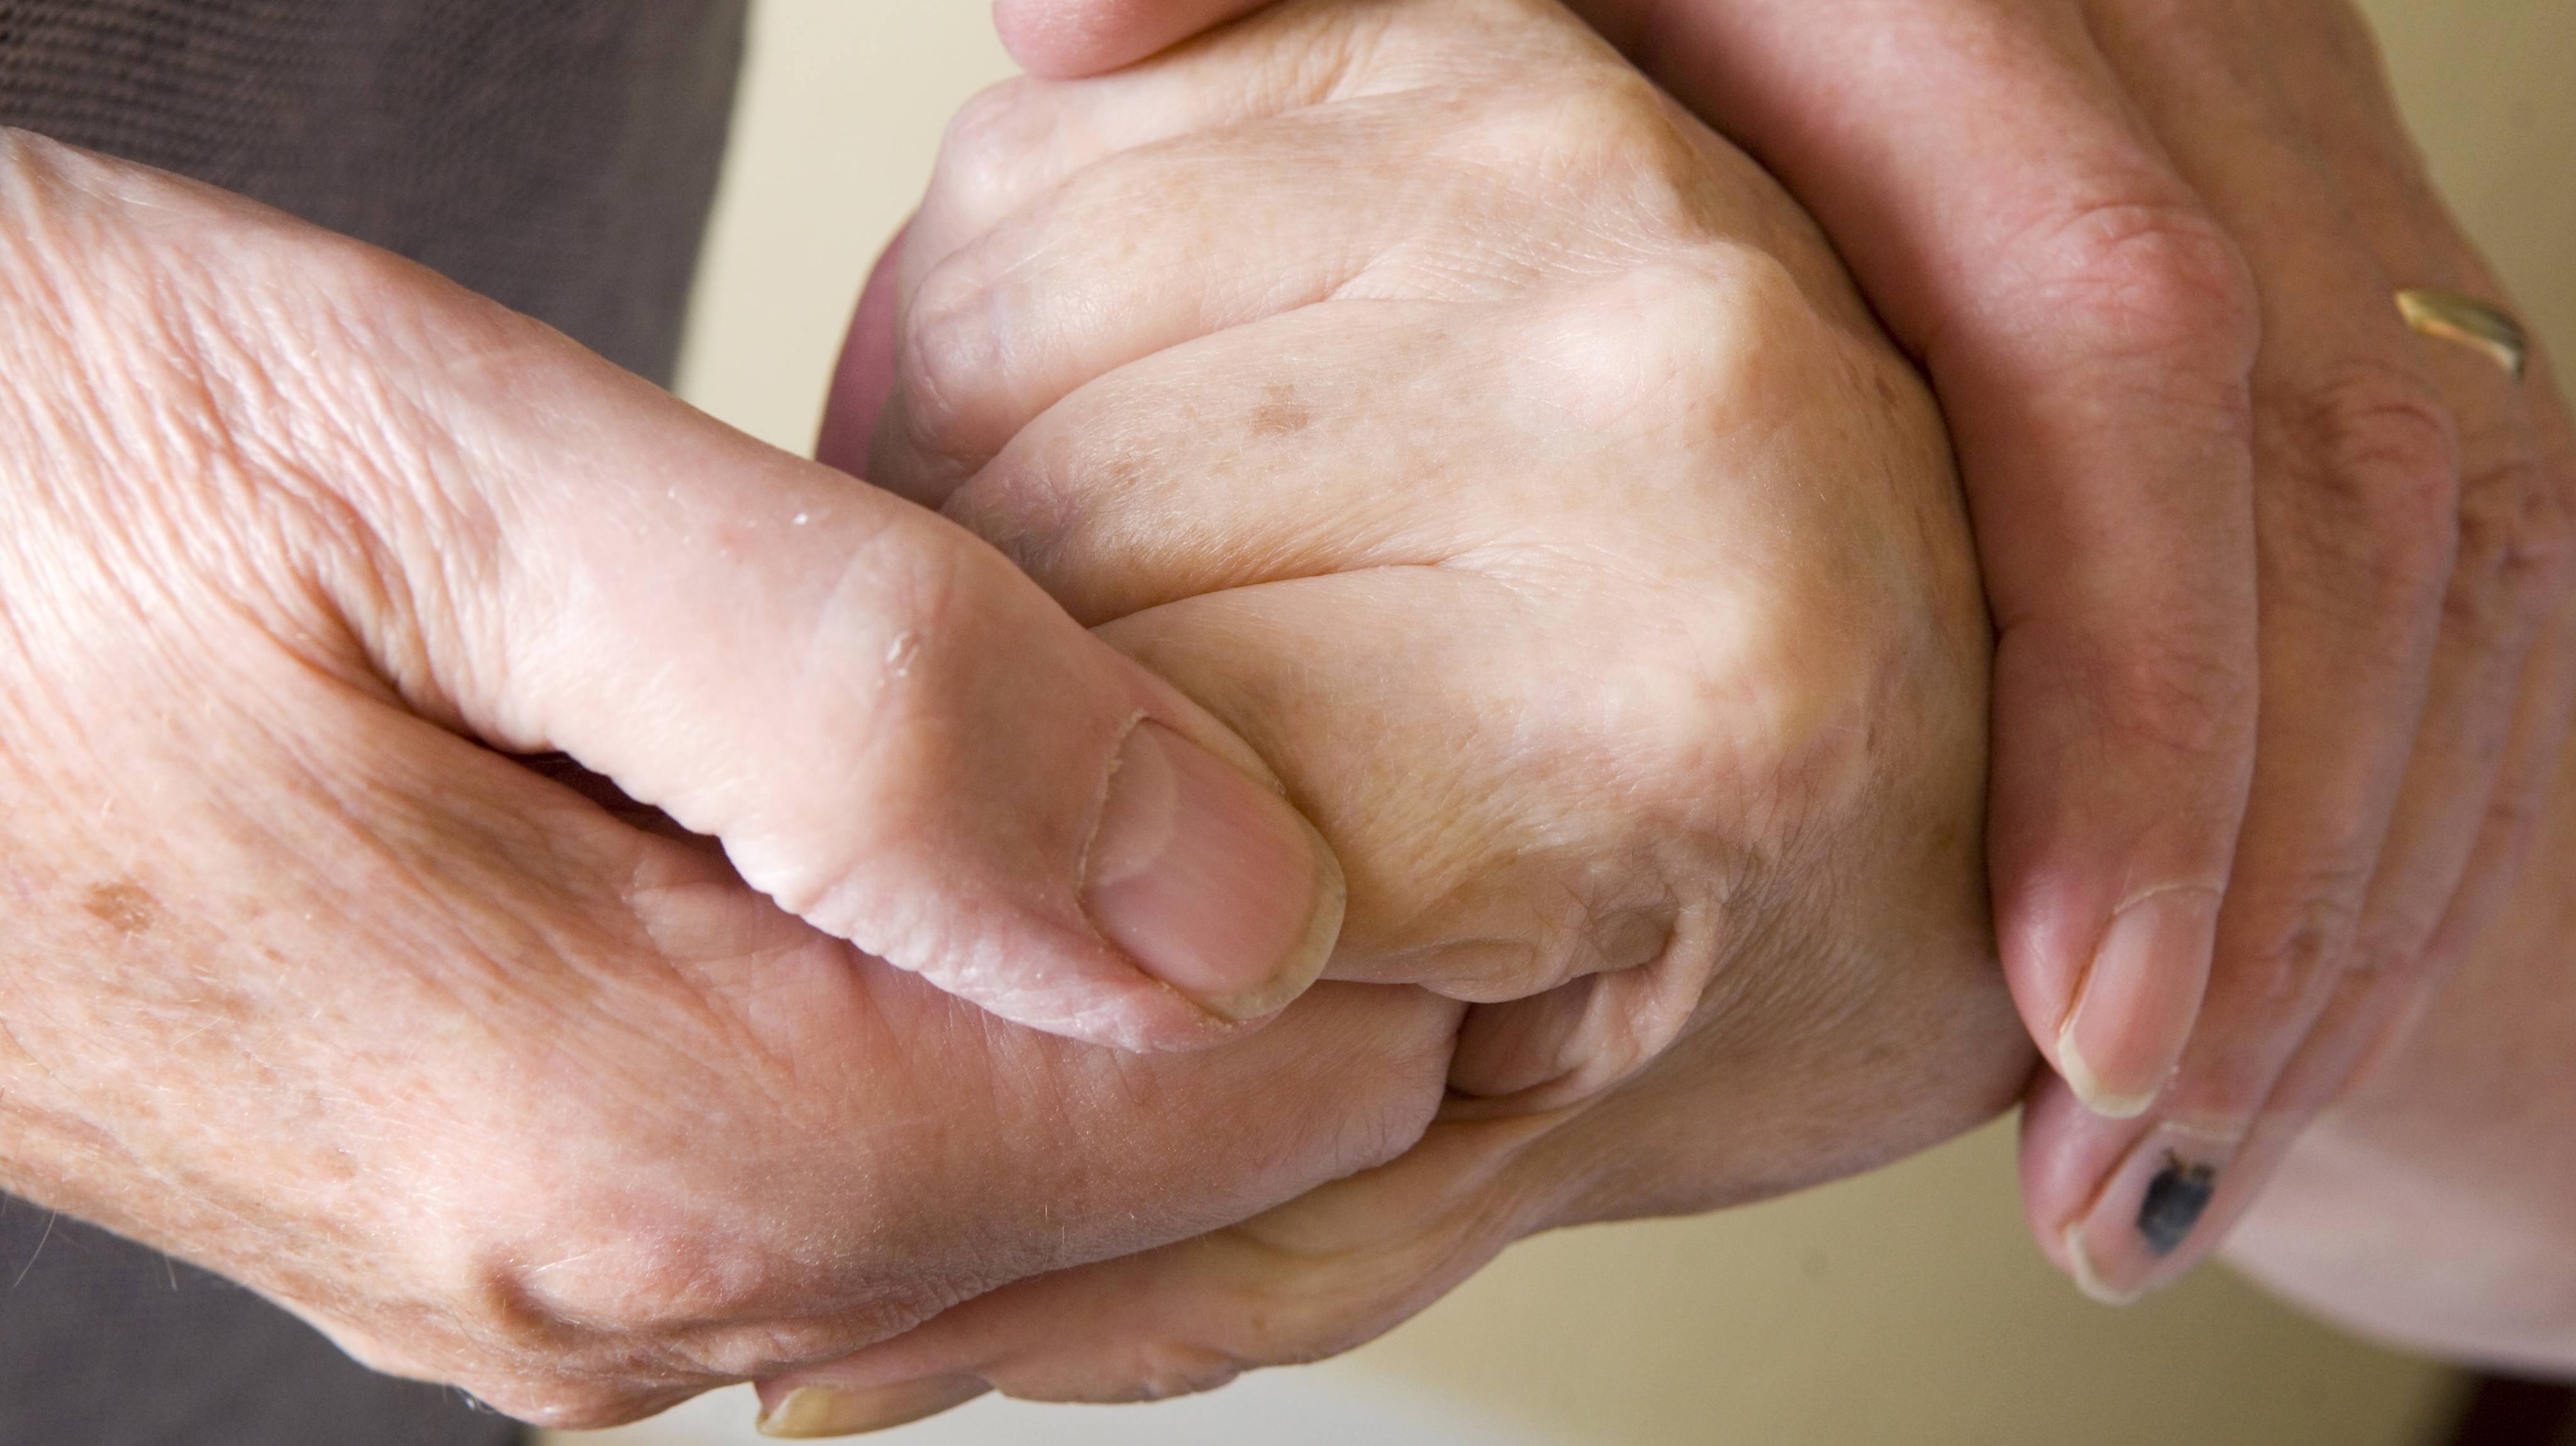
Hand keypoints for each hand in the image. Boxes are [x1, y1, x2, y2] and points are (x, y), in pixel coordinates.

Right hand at [0, 132, 1462, 1425]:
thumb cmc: (25, 487)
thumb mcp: (455, 488)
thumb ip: (879, 711)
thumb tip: (1238, 900)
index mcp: (648, 1129)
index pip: (1210, 1125)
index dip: (1384, 943)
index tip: (1448, 767)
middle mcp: (603, 1269)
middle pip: (1123, 1189)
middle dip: (1273, 993)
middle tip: (1357, 757)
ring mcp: (542, 1258)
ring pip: (990, 1177)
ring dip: (1116, 1001)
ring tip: (1191, 784)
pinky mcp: (492, 1191)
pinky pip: (842, 1155)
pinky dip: (954, 1020)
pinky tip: (962, 855)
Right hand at [761, 0, 2026, 1427]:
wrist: (1992, 662)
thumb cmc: (1817, 902)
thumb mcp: (1515, 1155)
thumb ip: (1193, 1257)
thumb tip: (835, 1384)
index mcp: (1695, 677)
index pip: (1112, 818)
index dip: (1052, 930)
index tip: (1175, 965)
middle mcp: (1655, 363)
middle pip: (1040, 563)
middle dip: (1033, 733)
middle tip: (1221, 801)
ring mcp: (1556, 151)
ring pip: (1016, 367)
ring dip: (1018, 537)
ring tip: (1228, 624)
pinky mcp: (1443, 37)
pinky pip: (1055, 203)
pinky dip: (1042, 361)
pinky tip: (1199, 459)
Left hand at [1017, 0, 2575, 1299]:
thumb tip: (1070, 26)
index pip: (2097, 326)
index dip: (2123, 686)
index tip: (2069, 999)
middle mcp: (2159, 42)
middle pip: (2328, 463)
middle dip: (2264, 847)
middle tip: (2127, 1135)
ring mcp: (2288, 140)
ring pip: (2447, 525)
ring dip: (2337, 866)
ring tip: (2173, 1145)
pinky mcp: (2345, 237)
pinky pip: (2473, 528)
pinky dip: (2379, 792)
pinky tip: (2247, 1009)